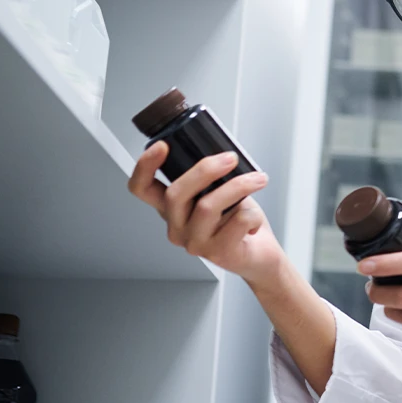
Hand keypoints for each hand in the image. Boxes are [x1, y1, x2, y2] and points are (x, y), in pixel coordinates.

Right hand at [127, 142, 285, 283]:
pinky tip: (255, 220)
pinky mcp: (218, 253)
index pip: (142, 189)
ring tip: (258, 179)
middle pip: (175, 194)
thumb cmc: (239, 222)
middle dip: (205, 170)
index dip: (144, 166)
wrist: (260, 256)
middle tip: (231, 158)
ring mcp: (195, 242)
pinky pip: (237, 221)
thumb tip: (222, 153)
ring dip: (238, 186)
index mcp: (172, 209)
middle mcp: (177, 227)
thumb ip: (211, 178)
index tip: (162, 146)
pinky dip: (253, 213)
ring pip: (207, 206)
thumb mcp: (220, 193)